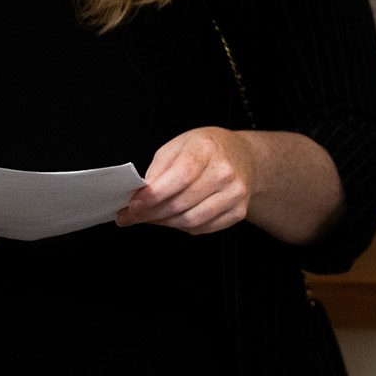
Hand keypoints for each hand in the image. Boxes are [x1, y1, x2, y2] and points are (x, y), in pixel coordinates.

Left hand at [116, 127, 254, 234]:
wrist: (243, 156)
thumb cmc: (207, 150)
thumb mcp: (178, 146)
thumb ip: (158, 169)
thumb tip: (140, 196)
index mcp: (207, 149)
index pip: (180, 177)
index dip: (154, 195)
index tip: (134, 204)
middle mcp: (225, 172)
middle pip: (181, 203)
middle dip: (150, 214)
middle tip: (132, 216)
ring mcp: (234, 194)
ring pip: (190, 221)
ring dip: (164, 223)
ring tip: (152, 217)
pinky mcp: (238, 211)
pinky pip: (202, 228)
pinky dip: (182, 227)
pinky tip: (174, 217)